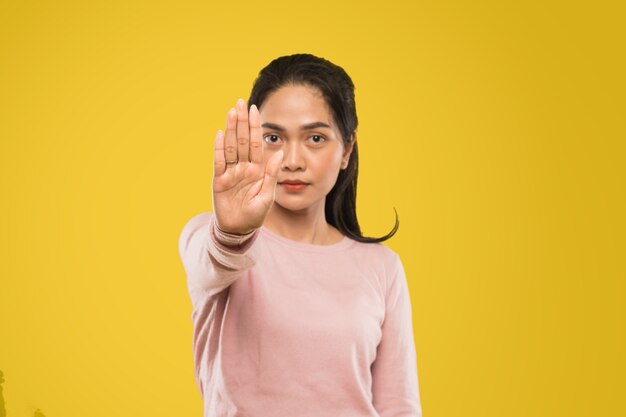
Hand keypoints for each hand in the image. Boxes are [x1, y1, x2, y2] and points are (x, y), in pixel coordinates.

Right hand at [212, 98, 282, 234]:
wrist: (239, 230)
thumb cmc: (255, 214)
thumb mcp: (268, 195)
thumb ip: (272, 174)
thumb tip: (279, 153)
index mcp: (257, 169)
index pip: (257, 143)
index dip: (255, 126)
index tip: (255, 109)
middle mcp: (243, 167)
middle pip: (242, 140)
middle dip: (242, 122)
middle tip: (240, 102)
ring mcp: (230, 172)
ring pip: (231, 147)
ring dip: (231, 129)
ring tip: (231, 112)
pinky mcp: (219, 180)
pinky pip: (219, 161)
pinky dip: (219, 148)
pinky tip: (220, 133)